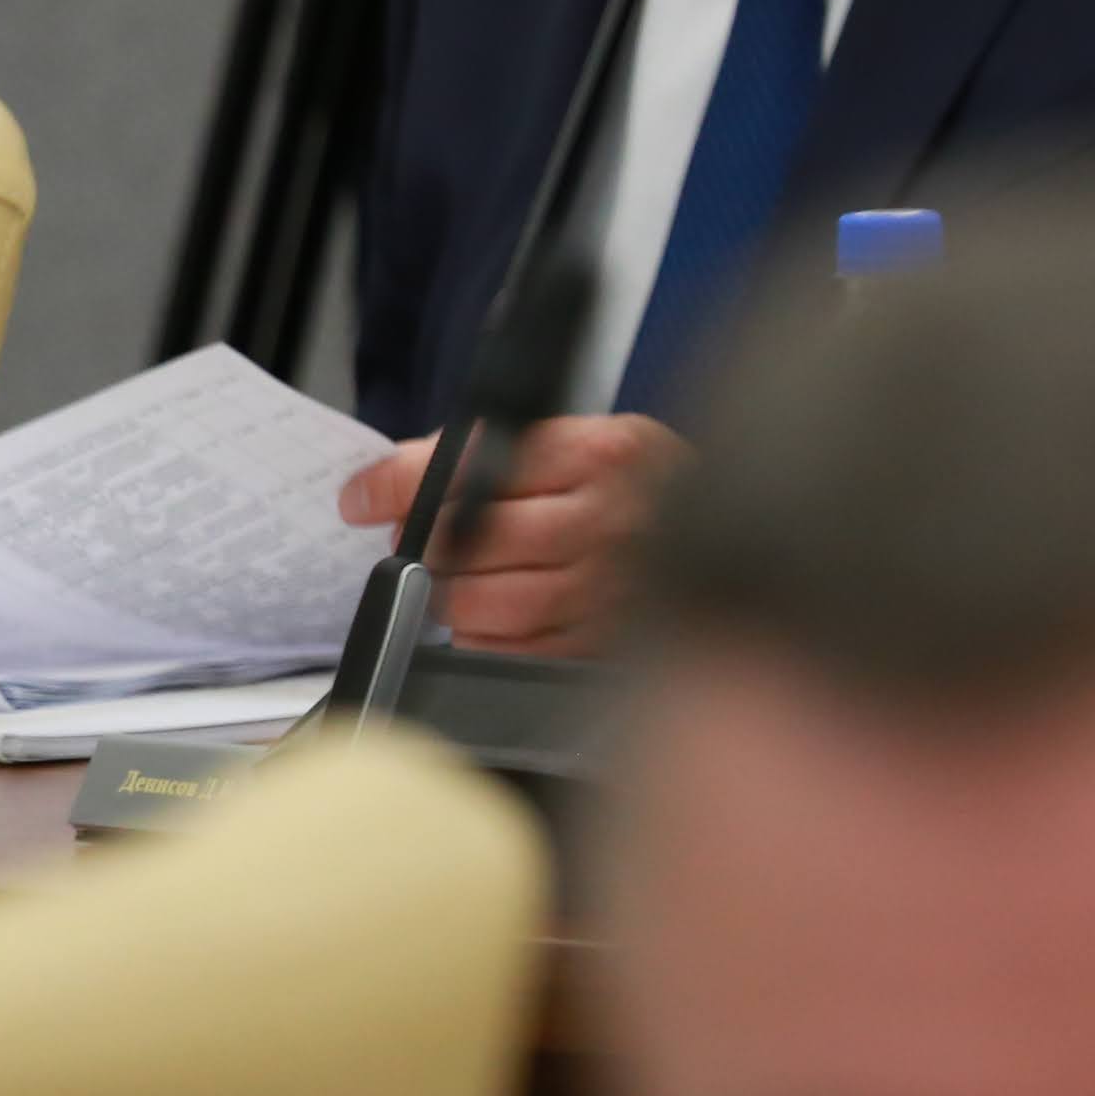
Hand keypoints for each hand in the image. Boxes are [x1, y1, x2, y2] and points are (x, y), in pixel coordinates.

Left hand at [336, 411, 679, 655]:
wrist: (732, 540)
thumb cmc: (640, 494)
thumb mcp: (586, 444)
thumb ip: (497, 453)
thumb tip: (389, 486)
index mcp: (605, 452)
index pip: (474, 464)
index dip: (401, 481)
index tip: (362, 496)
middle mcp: (612, 520)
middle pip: (472, 540)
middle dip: (427, 543)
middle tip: (418, 541)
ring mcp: (610, 589)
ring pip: (486, 603)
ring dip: (452, 594)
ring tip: (462, 578)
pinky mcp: (601, 646)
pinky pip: (509, 651)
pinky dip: (485, 637)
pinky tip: (499, 615)